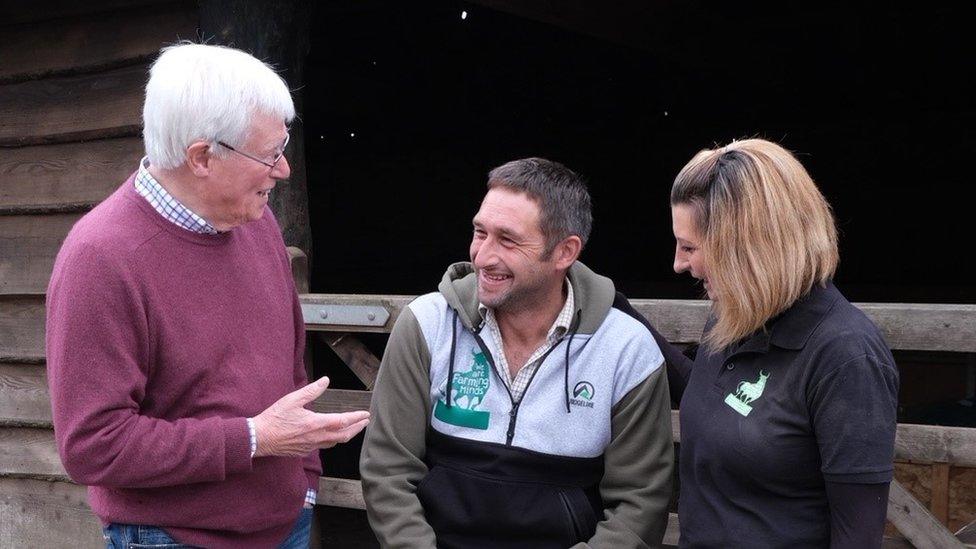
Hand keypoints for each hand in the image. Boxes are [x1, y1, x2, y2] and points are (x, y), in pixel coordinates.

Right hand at [252, 377, 369, 456]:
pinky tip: (332, 436)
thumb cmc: (275, 418)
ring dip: (347, 435)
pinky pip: (324, 446)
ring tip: (353, 429)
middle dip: (357, 428)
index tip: (366, 414)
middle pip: (344, 435)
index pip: (343, 421)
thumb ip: (311, 391)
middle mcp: (316, 437)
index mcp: (316, 423)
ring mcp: (311, 446)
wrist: (260, 438)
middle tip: (365, 422)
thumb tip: (325, 380)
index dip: (356, 418)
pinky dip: (333, 440)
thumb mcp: (292, 400)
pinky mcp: (304, 451)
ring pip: (335, 442)